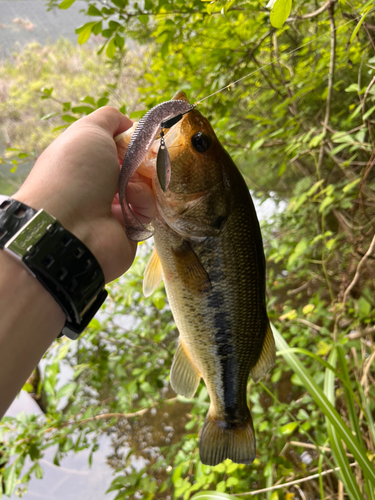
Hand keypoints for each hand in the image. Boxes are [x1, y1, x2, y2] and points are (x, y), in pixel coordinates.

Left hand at [14, 106, 155, 282]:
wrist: (70, 227)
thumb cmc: (74, 173)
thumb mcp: (88, 131)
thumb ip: (108, 118)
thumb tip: (127, 122)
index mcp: (81, 162)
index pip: (112, 148)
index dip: (127, 140)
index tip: (139, 136)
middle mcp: (94, 186)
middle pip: (131, 167)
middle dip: (140, 161)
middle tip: (145, 157)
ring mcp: (111, 209)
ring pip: (143, 187)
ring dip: (141, 180)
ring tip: (129, 183)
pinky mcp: (128, 229)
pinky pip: (146, 209)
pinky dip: (141, 200)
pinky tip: (130, 200)